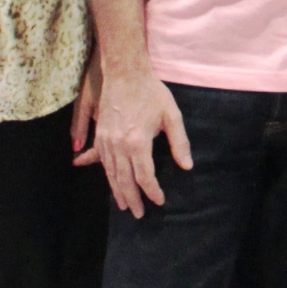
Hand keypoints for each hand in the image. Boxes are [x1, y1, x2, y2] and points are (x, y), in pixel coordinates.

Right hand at [74, 63, 192, 216]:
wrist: (124, 73)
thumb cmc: (151, 92)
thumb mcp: (171, 115)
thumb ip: (180, 142)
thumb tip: (187, 166)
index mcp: (138, 141)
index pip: (145, 176)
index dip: (152, 191)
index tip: (159, 201)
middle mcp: (119, 145)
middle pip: (125, 180)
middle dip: (132, 199)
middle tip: (138, 214)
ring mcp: (106, 140)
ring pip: (111, 173)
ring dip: (117, 191)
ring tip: (123, 205)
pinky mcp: (99, 135)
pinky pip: (102, 161)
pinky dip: (106, 175)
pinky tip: (109, 183)